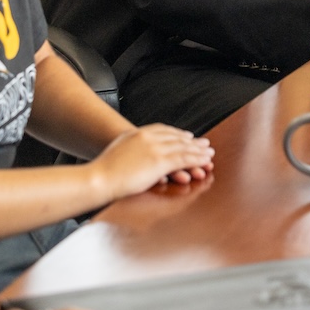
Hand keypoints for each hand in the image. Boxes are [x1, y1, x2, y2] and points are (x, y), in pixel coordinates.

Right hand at [93, 125, 213, 199]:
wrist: (99, 178)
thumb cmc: (104, 172)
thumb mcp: (117, 152)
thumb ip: (128, 149)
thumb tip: (132, 155)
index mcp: (137, 134)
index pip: (162, 130)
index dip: (177, 134)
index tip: (187, 136)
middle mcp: (148, 138)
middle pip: (175, 137)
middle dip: (191, 141)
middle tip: (204, 143)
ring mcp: (155, 148)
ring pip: (183, 147)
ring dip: (198, 150)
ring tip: (210, 153)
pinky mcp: (160, 161)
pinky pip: (184, 159)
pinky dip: (197, 159)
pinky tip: (205, 162)